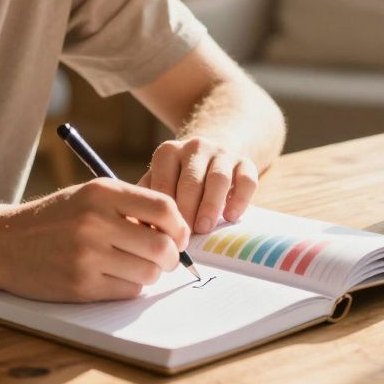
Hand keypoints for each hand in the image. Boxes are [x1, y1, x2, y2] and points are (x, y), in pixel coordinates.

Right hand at [0, 178, 190, 301]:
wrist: (3, 243)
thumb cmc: (53, 219)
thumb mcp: (88, 196)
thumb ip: (128, 206)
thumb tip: (175, 230)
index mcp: (101, 192)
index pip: (164, 208)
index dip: (179, 226)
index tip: (178, 235)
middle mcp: (96, 221)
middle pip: (161, 246)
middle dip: (171, 257)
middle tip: (165, 258)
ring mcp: (87, 255)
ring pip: (148, 273)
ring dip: (150, 273)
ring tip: (134, 266)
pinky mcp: (81, 284)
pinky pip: (128, 290)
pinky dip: (130, 286)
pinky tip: (115, 276)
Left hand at [139, 137, 258, 234]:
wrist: (212, 156)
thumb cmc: (177, 180)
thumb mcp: (159, 181)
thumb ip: (148, 200)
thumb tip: (137, 228)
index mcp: (168, 152)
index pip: (163, 180)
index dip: (163, 210)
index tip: (162, 234)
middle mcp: (195, 147)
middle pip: (191, 180)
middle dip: (186, 210)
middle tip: (183, 236)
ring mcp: (222, 153)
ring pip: (218, 179)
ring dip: (210, 206)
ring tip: (204, 228)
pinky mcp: (245, 162)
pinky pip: (246, 180)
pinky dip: (239, 199)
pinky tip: (231, 217)